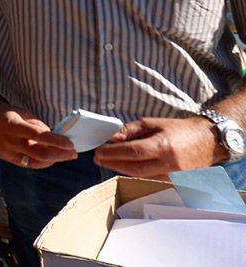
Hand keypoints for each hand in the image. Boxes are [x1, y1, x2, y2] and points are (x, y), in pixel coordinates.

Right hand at [0, 99, 75, 167]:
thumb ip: (38, 127)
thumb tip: (55, 138)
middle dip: (60, 155)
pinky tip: (50, 158)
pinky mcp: (5, 157)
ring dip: (53, 160)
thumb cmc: (6, 112)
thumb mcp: (23, 113)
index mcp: (14, 126)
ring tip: (64, 155)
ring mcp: (6, 152)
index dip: (58, 142)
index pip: (40, 136)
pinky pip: (27, 164)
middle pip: (40, 154)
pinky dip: (41, 162)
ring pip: (35, 162)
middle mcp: (9, 141)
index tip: (71, 144)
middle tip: (73, 153)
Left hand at [94, 117, 219, 178]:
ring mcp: (174, 176)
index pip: (133, 152)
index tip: (98, 152)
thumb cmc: (178, 130)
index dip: (113, 153)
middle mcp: (169, 164)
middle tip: (98, 158)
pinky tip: (126, 166)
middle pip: (134, 168)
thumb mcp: (152, 123)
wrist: (207, 141)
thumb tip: (110, 137)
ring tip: (108, 161)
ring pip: (140, 176)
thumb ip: (130, 131)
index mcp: (164, 146)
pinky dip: (135, 173)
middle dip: (113, 163)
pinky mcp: (175, 183)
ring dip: (122, 169)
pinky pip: (150, 179)